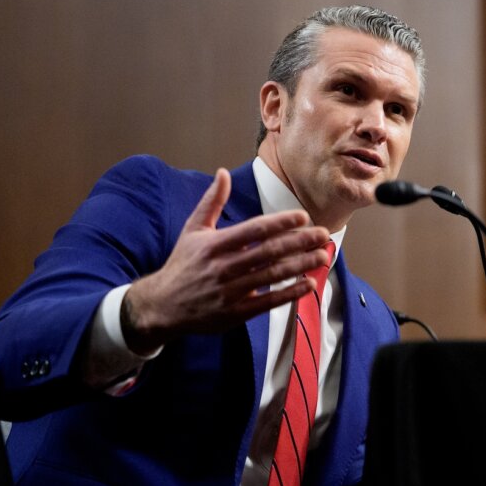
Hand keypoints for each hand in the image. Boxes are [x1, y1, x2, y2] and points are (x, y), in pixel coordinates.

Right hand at [122, 168, 331, 353]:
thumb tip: (222, 173)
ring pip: (273, 276)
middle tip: (323, 235)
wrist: (163, 306)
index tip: (302, 217)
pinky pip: (268, 302)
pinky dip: (290, 293)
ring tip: (322, 256)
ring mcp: (231, 292)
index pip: (254, 230)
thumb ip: (211, 201)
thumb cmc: (182, 264)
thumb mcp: (192, 230)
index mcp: (215, 244)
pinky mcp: (236, 313)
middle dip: (300, 242)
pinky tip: (308, 284)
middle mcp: (224, 267)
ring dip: (301, 265)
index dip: (281, 222)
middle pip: (269, 252)